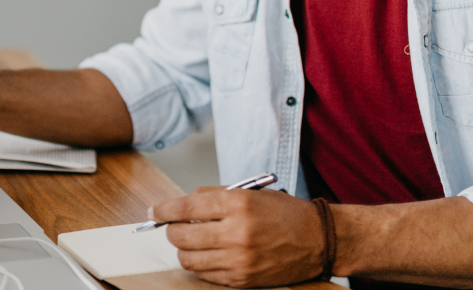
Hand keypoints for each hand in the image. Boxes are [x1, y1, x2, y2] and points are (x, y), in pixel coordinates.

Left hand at [153, 187, 325, 286]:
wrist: (318, 239)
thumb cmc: (286, 213)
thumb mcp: (251, 192)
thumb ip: (214, 196)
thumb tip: (181, 205)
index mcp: (239, 204)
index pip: (186, 208)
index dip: (164, 210)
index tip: (154, 212)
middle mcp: (237, 232)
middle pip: (181, 236)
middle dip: (172, 231)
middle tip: (174, 228)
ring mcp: (239, 259)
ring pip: (189, 259)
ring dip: (184, 250)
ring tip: (193, 242)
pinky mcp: (242, 279)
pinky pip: (205, 275)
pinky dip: (201, 265)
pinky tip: (209, 255)